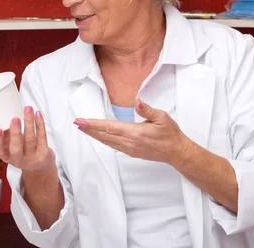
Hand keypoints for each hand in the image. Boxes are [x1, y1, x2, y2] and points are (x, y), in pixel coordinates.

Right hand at [0, 106, 55, 171]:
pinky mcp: (44, 155)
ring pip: (30, 139)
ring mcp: (32, 158)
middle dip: (15, 133)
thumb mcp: (11, 145)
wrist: (40, 165)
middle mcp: (18, 160)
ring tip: (28, 109)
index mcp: (6, 156)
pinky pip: (42, 137)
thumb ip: (7, 134)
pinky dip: (40, 124)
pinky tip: (38, 115)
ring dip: (29, 122)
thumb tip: (5, 114)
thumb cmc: (23, 150)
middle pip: (16, 148)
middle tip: (15, 119)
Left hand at [74, 99, 190, 165]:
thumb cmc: (170, 133)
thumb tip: (137, 101)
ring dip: (94, 135)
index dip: (94, 124)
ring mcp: (129, 149)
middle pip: (104, 135)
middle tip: (76, 123)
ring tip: (83, 128)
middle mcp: (129, 142)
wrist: (177, 152)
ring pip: (107, 141)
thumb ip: (147, 110)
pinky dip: (102, 140)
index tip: (81, 121)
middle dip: (89, 129)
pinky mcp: (131, 152)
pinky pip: (112, 145)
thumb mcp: (162, 118)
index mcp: (134, 133)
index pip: (109, 127)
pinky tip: (97, 136)